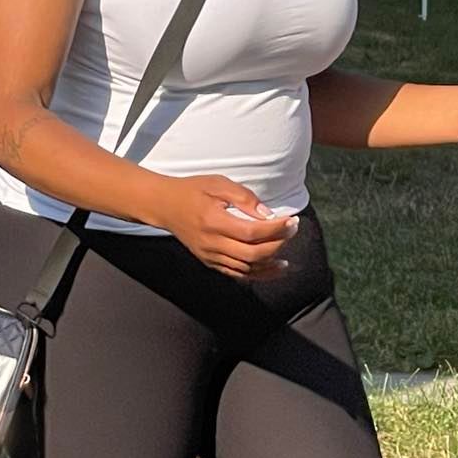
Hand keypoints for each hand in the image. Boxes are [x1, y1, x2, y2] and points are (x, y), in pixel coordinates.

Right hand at [150, 175, 297, 279]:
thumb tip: (267, 214)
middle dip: (277, 244)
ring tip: (286, 257)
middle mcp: (212, 242)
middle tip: (292, 231)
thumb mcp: (217, 183)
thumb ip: (243, 197)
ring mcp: (210, 255)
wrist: (164, 205)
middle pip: (252, 253)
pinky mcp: (209, 262)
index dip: (275, 229)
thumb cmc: (192, 190)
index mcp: (214, 221)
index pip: (251, 231)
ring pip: (246, 268)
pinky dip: (256, 274)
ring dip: (269, 264)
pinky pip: (236, 273)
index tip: (291, 221)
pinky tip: (270, 269)